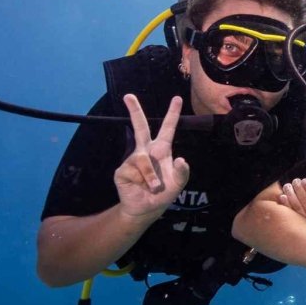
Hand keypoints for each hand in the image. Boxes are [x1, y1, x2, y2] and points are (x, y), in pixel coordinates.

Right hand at [114, 94, 190, 218]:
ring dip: (151, 176)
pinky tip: (140, 186)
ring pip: (142, 159)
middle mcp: (146, 151)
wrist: (147, 208)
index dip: (172, 114)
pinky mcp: (122, 170)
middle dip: (134, 110)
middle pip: (140, 126)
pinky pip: (133, 170)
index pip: (168, 128)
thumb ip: (183, 172)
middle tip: (128, 96)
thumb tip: (180, 159)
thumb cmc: (164, 193)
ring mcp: (133, 159)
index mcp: (161, 149)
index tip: (177, 98)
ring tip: (154, 187)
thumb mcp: (178, 183)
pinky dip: (142, 181)